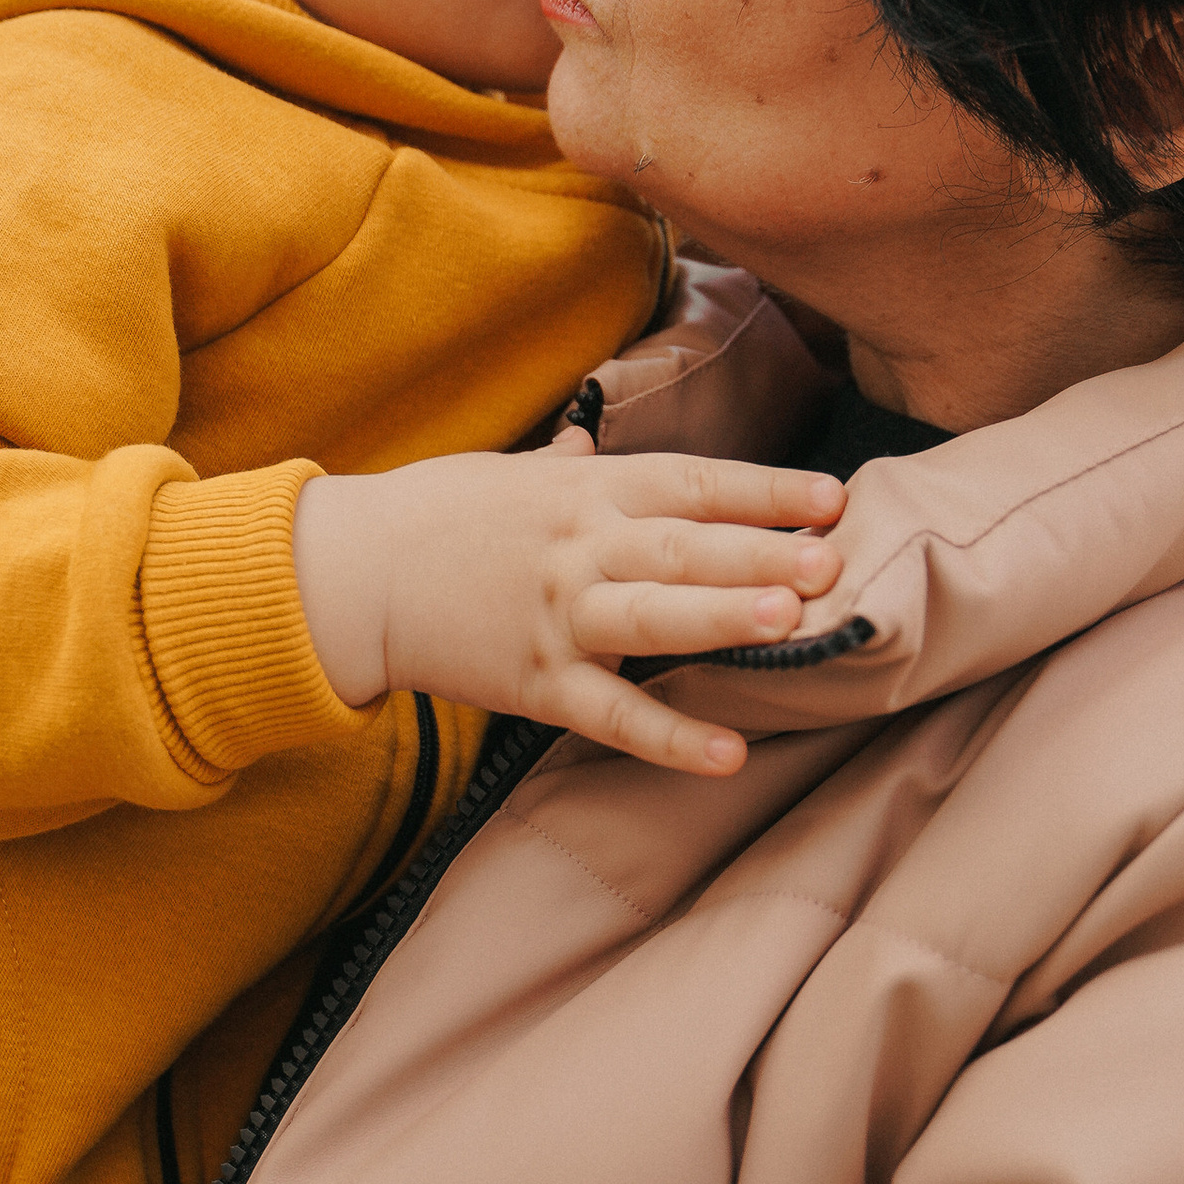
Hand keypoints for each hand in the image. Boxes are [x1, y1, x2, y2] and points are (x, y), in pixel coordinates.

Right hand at [292, 437, 846, 775]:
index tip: (832, 499)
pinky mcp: (536, 682)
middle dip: (760, 551)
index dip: (764, 491)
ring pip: (651, 618)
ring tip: (790, 621)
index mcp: (586, 488)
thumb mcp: (508, 471)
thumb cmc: (435, 516)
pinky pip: (612, 715)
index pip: (692, 481)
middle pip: (682, 546)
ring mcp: (558, 616)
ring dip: (721, 618)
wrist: (350, 572)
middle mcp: (580, 547)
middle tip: (831, 560)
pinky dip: (671, 737)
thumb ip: (565, 461)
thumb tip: (588, 430)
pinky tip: (729, 754)